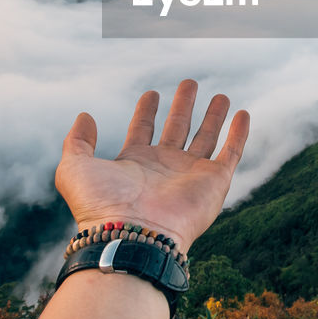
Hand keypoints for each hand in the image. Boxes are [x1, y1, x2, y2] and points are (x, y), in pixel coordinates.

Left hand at [54, 79, 248, 251]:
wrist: (131, 235)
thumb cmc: (100, 206)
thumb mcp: (74, 168)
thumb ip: (77, 141)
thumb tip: (85, 116)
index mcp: (135, 163)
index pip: (144, 129)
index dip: (146, 111)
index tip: (152, 94)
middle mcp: (164, 168)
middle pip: (177, 129)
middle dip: (183, 106)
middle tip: (189, 83)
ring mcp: (190, 175)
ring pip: (206, 137)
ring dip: (214, 116)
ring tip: (221, 95)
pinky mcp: (214, 182)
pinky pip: (231, 153)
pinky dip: (239, 134)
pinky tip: (243, 115)